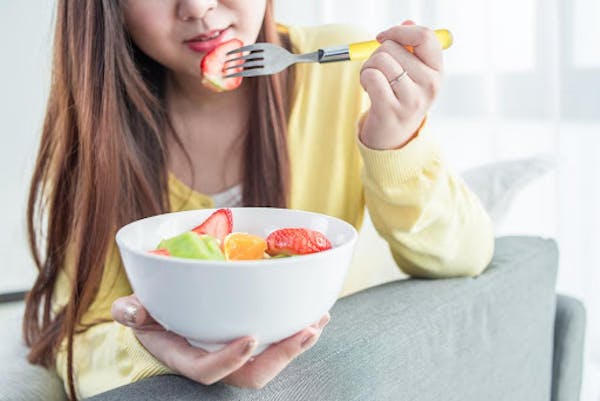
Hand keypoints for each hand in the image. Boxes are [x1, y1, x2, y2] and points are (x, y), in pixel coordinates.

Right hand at [111, 295, 329, 388]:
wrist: (166, 321)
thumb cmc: (152, 317)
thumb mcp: (136, 313)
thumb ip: (132, 312)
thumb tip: (128, 310)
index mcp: (188, 357)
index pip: (208, 371)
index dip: (229, 360)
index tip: (250, 338)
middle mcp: (217, 361)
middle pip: (253, 374)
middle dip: (282, 356)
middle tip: (305, 330)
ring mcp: (237, 354)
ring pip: (271, 362)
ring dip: (298, 344)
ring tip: (318, 321)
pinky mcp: (251, 343)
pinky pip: (277, 345)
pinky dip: (297, 332)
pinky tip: (315, 314)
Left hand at [359, 21, 442, 149]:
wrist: (393, 138)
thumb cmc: (400, 99)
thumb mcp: (414, 74)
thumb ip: (412, 47)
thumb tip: (407, 22)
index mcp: (437, 71)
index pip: (425, 36)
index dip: (399, 31)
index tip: (384, 37)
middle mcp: (429, 85)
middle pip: (393, 47)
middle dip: (376, 54)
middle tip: (377, 71)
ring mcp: (411, 99)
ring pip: (380, 60)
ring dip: (368, 68)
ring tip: (373, 81)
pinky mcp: (391, 110)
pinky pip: (371, 77)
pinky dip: (363, 78)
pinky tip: (368, 89)